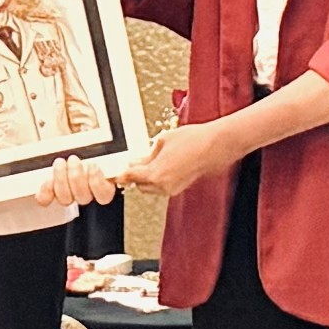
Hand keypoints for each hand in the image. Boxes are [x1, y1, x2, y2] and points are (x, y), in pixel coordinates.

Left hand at [52, 113, 236, 218]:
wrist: (217, 146)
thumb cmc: (195, 139)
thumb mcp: (163, 140)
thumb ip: (148, 153)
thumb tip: (139, 159)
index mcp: (156, 174)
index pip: (130, 176)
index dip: (120, 174)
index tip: (112, 173)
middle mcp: (164, 185)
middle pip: (139, 184)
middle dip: (135, 173)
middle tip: (133, 161)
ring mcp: (173, 188)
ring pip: (150, 186)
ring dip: (147, 176)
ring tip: (151, 159)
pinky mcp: (181, 187)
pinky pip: (162, 185)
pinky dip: (158, 177)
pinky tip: (164, 163)